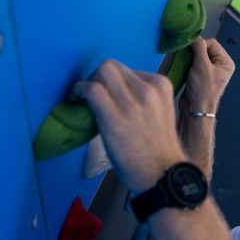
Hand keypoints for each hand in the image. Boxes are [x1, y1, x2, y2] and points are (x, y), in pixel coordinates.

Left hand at [73, 60, 185, 192]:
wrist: (162, 173)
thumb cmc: (160, 148)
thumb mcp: (160, 112)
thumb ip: (145, 98)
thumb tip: (117, 93)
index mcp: (162, 86)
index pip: (129, 70)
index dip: (115, 81)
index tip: (110, 95)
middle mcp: (148, 89)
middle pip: (112, 66)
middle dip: (99, 77)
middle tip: (95, 94)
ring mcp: (131, 102)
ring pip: (101, 72)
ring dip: (89, 82)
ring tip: (85, 98)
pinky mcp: (114, 117)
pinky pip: (91, 89)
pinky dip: (79, 91)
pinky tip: (77, 101)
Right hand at [182, 38, 234, 113]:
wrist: (195, 110)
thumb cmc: (202, 91)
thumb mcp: (201, 66)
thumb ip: (199, 48)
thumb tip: (193, 37)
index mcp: (226, 62)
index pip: (212, 43)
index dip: (200, 45)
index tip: (190, 51)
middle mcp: (220, 65)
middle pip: (205, 48)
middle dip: (194, 52)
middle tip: (188, 60)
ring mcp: (210, 70)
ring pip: (197, 55)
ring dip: (190, 58)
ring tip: (187, 67)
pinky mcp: (200, 74)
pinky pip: (193, 62)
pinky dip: (187, 63)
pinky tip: (184, 69)